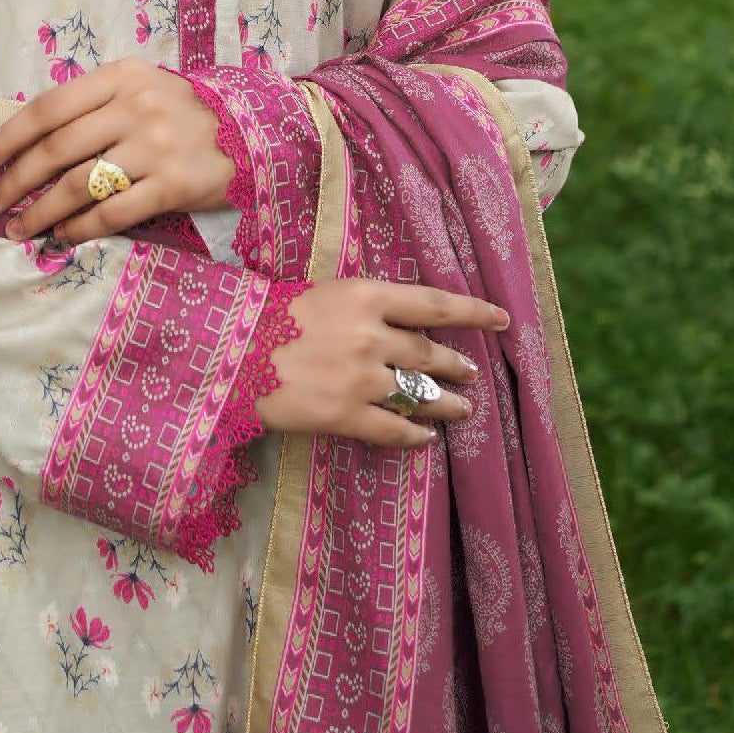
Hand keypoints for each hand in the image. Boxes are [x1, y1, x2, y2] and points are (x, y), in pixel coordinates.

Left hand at [0, 58, 234, 243]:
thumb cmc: (181, 113)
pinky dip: (80, 228)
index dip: (9, 137)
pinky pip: (113, 212)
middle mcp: (137, 107)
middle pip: (57, 149)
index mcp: (122, 77)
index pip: (49, 107)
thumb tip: (26, 141)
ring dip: (40, 212)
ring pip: (79, 185)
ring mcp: (157, 146)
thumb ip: (92, 105)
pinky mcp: (175, 185)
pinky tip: (62, 236)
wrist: (252, 132)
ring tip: (18, 228)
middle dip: (14, 181)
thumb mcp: (140, 88)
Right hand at [256, 280, 510, 449]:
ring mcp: (362, 378)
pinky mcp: (347, 414)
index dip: (474, 311)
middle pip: (431, 354)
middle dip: (458, 366)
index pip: (435, 302)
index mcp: (366, 295)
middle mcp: (372, 336)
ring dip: (446, 403)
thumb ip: (366, 307)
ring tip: (463, 409)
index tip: (503, 319)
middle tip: (472, 373)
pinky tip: (425, 438)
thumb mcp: (324, 294)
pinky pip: (394, 430)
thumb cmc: (270, 315)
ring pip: (421, 394)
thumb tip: (403, 322)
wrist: (230, 353)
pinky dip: (415, 436)